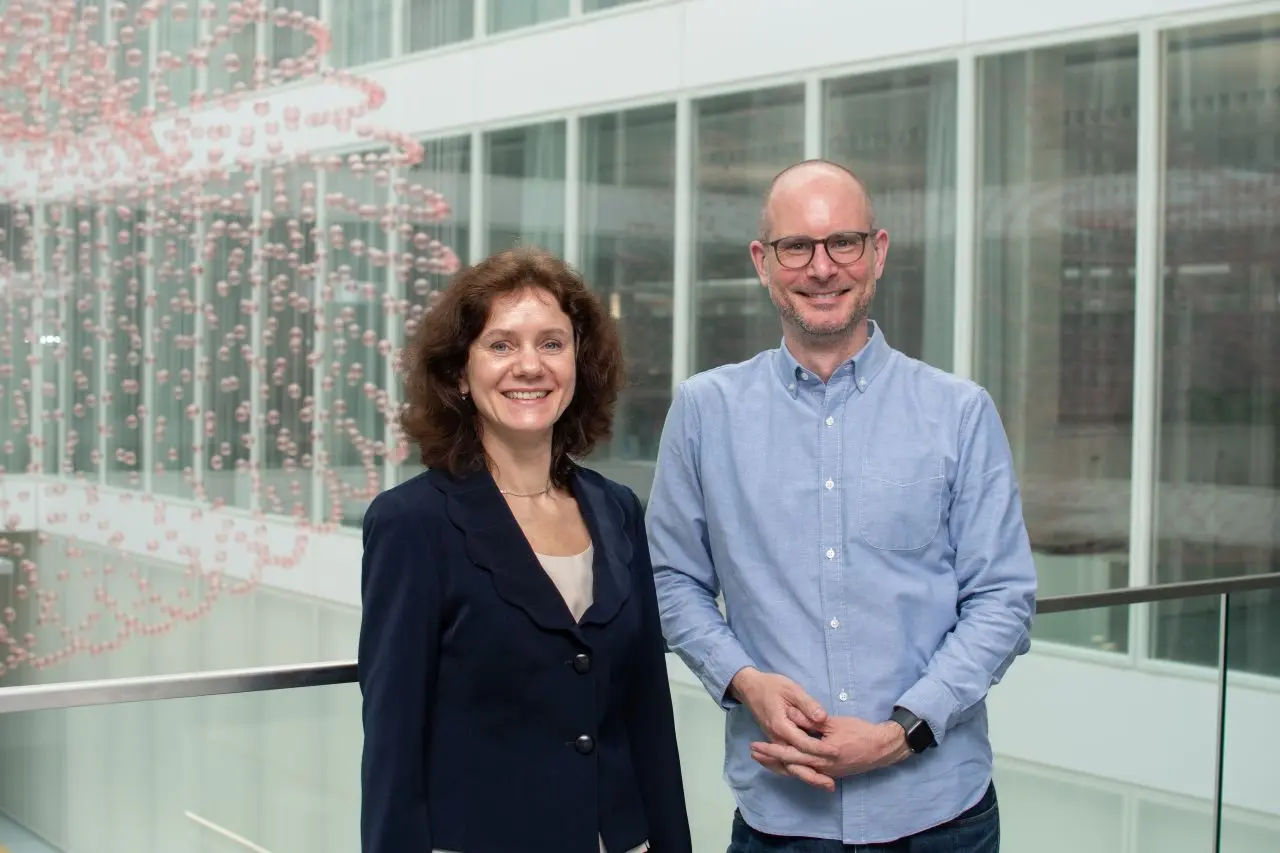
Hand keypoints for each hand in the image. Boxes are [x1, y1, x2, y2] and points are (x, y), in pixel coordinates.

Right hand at [729, 668, 839, 789]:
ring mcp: (774, 742)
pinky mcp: (775, 743)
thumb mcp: (791, 689)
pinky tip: (809, 777)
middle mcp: (776, 739)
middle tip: (831, 785)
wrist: (750, 688)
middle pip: (795, 763)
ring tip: (825, 785)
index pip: (803, 743)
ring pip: (789, 767)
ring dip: (807, 777)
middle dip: (814, 775)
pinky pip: (784, 764)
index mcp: (781, 726)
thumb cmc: (772, 686)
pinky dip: (796, 772)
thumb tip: (822, 718)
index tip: (837, 753)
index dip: (820, 749)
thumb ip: (807, 704)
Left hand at [750, 716, 910, 791]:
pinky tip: (784, 765)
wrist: (882, 748)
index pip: (792, 752)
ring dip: (779, 765)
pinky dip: (794, 769)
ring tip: (763, 759)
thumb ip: (813, 721)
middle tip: (753, 752)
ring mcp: (827, 773)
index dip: (773, 748)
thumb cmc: (860, 731)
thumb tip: (792, 716)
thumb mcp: (835, 723)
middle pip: (791, 765)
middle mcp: (823, 767)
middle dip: (771, 759)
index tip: (757, 744)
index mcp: (823, 754)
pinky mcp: (831, 773)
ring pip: (798, 772)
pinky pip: (807, 773)